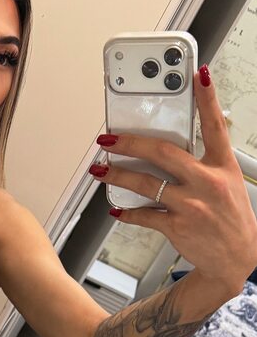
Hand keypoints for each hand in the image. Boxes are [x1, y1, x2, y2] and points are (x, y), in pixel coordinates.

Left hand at [91, 67, 256, 293]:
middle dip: (130, 143)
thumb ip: (206, 164)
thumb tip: (173, 149)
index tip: (199, 75)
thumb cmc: (230, 220)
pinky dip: (127, 212)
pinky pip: (144, 215)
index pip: (215, 126)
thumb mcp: (228, 184)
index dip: (208, 98)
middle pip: (163, 152)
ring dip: (117, 176)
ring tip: (100, 170)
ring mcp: (191, 205)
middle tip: (109, 139)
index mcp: (222, 167)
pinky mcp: (177, 226)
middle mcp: (208, 183)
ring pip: (145, 184)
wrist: (236, 261)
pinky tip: (116, 209)